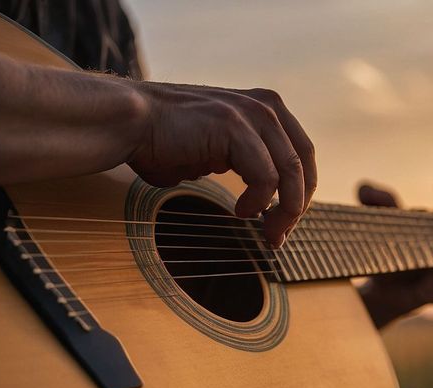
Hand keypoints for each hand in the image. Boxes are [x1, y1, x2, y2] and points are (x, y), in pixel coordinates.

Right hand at [127, 84, 315, 246]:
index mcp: (265, 108)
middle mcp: (265, 106)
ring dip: (284, 212)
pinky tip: (240, 211)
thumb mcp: (218, 150)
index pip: (303, 155)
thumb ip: (248, 164)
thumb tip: (266, 201)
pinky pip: (266, 177)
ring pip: (291, 174)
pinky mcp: (235, 128)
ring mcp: (252, 114)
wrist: (128, 123)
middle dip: (297, 207)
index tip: (284, 224)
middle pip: (304, 165)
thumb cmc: (164, 142)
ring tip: (266, 233)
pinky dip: (257, 202)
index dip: (300, 193)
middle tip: (278, 237)